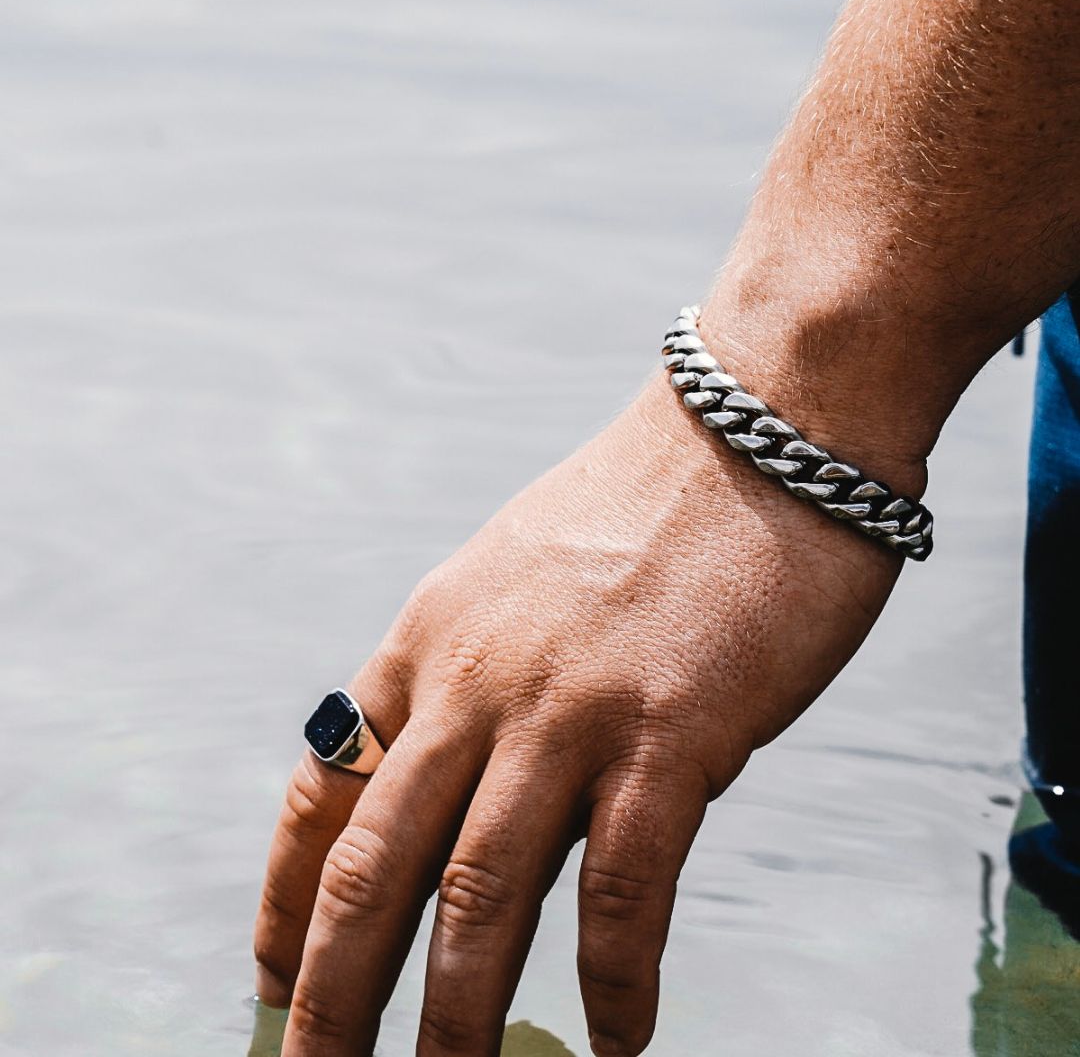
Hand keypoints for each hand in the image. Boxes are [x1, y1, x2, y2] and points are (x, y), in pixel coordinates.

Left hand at [253, 365, 912, 1055]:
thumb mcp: (521, 582)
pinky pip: (625, 890)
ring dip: (457, 1018)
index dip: (287, 895)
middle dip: (333, 994)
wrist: (757, 427)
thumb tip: (477, 790)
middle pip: (376, 866)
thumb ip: (488, 685)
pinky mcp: (670, 731)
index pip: (326, 786)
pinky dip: (615, 981)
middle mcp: (477, 679)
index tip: (271, 973)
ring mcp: (569, 707)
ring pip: (481, 897)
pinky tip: (618, 1038)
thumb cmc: (648, 507)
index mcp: (429, 638)